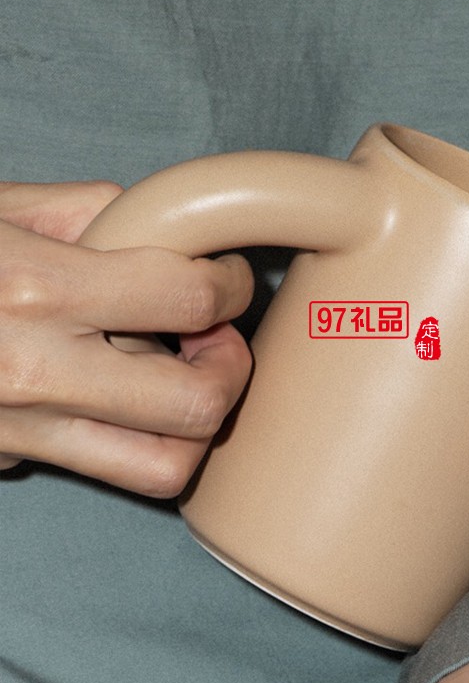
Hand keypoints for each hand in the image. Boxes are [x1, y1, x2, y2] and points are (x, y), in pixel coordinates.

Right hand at [0, 181, 252, 496]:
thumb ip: (93, 212)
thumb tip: (169, 234)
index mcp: (35, 289)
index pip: (190, 299)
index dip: (232, 285)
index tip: (228, 278)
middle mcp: (33, 374)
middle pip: (197, 407)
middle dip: (232, 369)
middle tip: (218, 337)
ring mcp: (18, 432)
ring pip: (162, 468)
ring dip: (199, 424)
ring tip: (187, 375)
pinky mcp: (6, 460)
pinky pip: (105, 469)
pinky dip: (143, 439)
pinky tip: (128, 395)